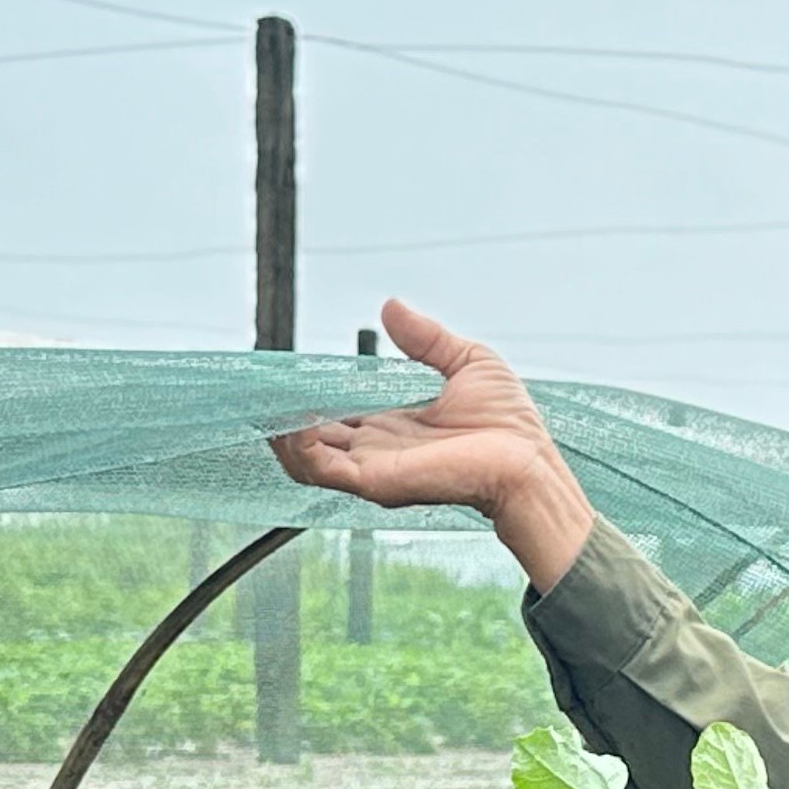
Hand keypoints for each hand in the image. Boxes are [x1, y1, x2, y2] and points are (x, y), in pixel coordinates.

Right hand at [269, 303, 595, 583]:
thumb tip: (391, 307)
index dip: (307, 403)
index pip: (334, 421)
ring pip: (306, 461)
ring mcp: (373, 471)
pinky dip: (300, 448)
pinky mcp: (377, 482)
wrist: (528, 461)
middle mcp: (376, 454)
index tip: (286, 379)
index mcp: (392, 431)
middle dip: (281, 420)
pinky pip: (323, 470)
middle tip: (261, 392)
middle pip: (311, 443)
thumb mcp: (465, 362)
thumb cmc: (509, 424)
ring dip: (282, 435)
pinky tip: (294, 420)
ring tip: (269, 404)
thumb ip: (425, 338)